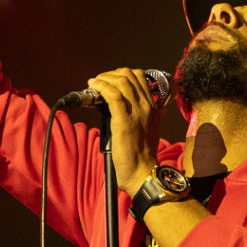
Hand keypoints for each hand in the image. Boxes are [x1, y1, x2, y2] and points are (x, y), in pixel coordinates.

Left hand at [84, 68, 165, 195]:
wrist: (143, 172)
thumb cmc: (142, 155)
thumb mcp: (151, 129)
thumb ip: (150, 116)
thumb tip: (149, 109)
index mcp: (152, 107)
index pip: (139, 76)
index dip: (120, 74)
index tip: (109, 81)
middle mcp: (146, 106)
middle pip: (129, 74)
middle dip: (110, 74)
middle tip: (99, 82)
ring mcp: (136, 112)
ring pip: (121, 81)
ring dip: (103, 79)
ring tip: (94, 84)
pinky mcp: (124, 121)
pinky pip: (113, 95)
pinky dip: (101, 87)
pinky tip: (93, 88)